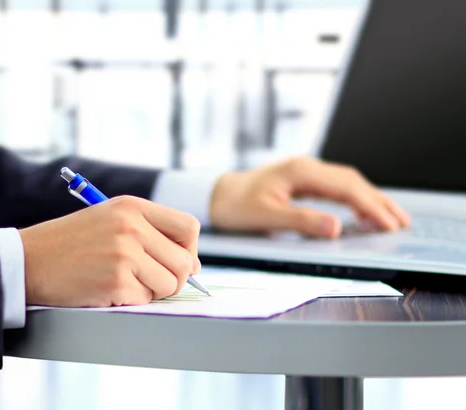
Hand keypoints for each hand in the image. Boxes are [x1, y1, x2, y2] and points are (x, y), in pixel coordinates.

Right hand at [19, 196, 200, 306]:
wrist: (28, 260)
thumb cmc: (70, 243)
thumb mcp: (110, 220)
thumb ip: (150, 233)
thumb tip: (192, 264)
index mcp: (133, 207)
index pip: (188, 228)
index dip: (188, 249)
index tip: (175, 260)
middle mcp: (132, 226)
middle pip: (185, 262)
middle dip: (173, 278)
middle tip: (148, 280)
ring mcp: (124, 253)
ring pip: (170, 284)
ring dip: (152, 291)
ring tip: (124, 282)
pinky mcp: (115, 280)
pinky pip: (144, 300)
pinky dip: (129, 301)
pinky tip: (106, 289)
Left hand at [209, 157, 410, 238]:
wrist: (218, 195)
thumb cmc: (237, 206)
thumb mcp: (266, 217)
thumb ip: (301, 221)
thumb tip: (337, 227)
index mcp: (300, 172)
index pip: (346, 187)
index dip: (371, 206)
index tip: (389, 224)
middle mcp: (307, 167)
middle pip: (352, 181)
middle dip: (378, 201)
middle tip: (401, 222)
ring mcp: (305, 172)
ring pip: (347, 182)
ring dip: (370, 198)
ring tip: (391, 217)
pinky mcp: (302, 180)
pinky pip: (335, 186)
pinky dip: (353, 198)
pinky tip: (362, 210)